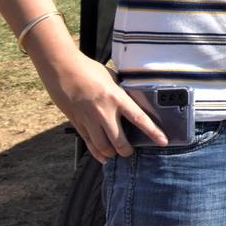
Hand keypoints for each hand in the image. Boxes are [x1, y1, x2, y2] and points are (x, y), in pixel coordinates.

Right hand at [34, 52, 165, 162]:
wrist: (62, 69)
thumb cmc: (89, 70)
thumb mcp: (112, 79)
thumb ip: (121, 92)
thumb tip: (130, 100)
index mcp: (117, 98)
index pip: (140, 119)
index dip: (153, 133)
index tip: (163, 142)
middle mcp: (104, 112)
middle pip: (119, 141)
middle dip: (127, 150)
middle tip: (131, 151)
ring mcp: (89, 119)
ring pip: (103, 146)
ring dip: (112, 153)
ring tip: (117, 153)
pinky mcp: (77, 123)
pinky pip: (89, 143)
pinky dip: (96, 152)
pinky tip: (102, 156)